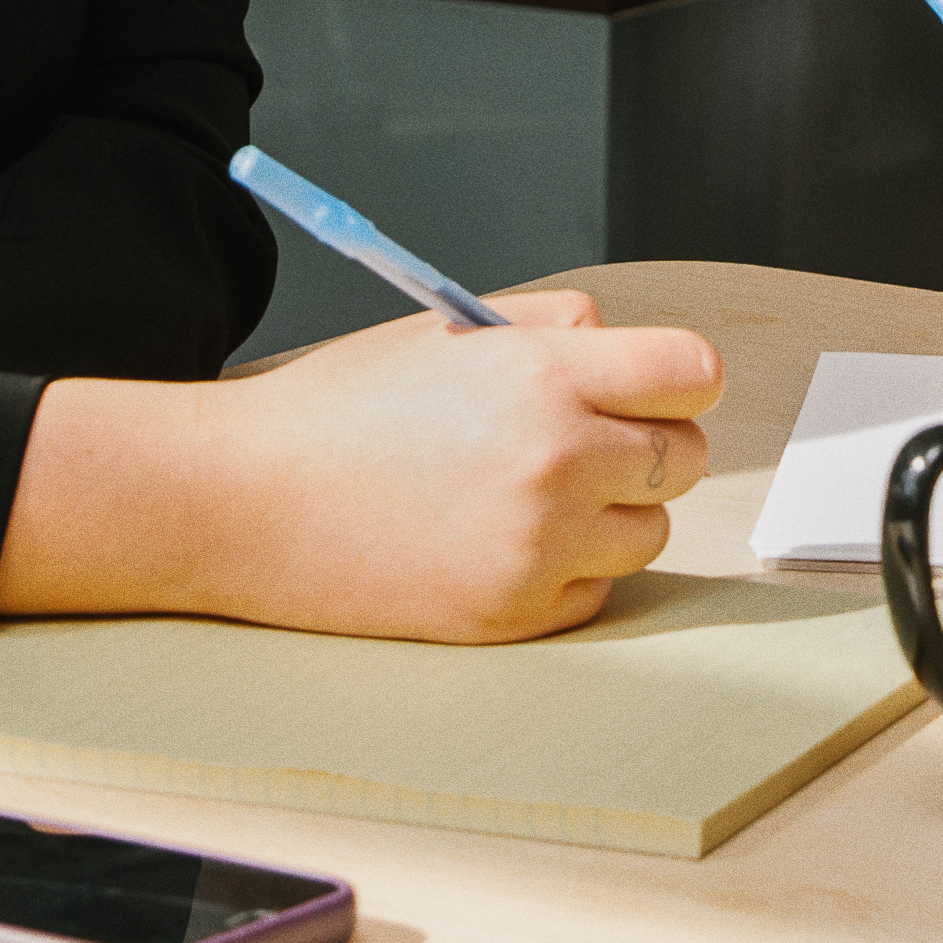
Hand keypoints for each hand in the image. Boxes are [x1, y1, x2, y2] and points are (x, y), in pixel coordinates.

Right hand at [3, 294, 726, 642]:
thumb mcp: (449, 331)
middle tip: (588, 440)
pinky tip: (498, 540)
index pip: (695, 374)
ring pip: (650, 530)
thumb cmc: (342, 408)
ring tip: (531, 492)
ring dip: (612, 512)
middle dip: (648, 443)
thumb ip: (553, 327)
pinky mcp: (515, 614)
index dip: (675, 378)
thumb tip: (622, 344)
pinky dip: (567, 569)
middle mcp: (557, 461)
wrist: (248, 501)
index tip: (652, 387)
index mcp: (544, 375)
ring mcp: (539, 546)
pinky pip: (597, 590)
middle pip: (686, 457)